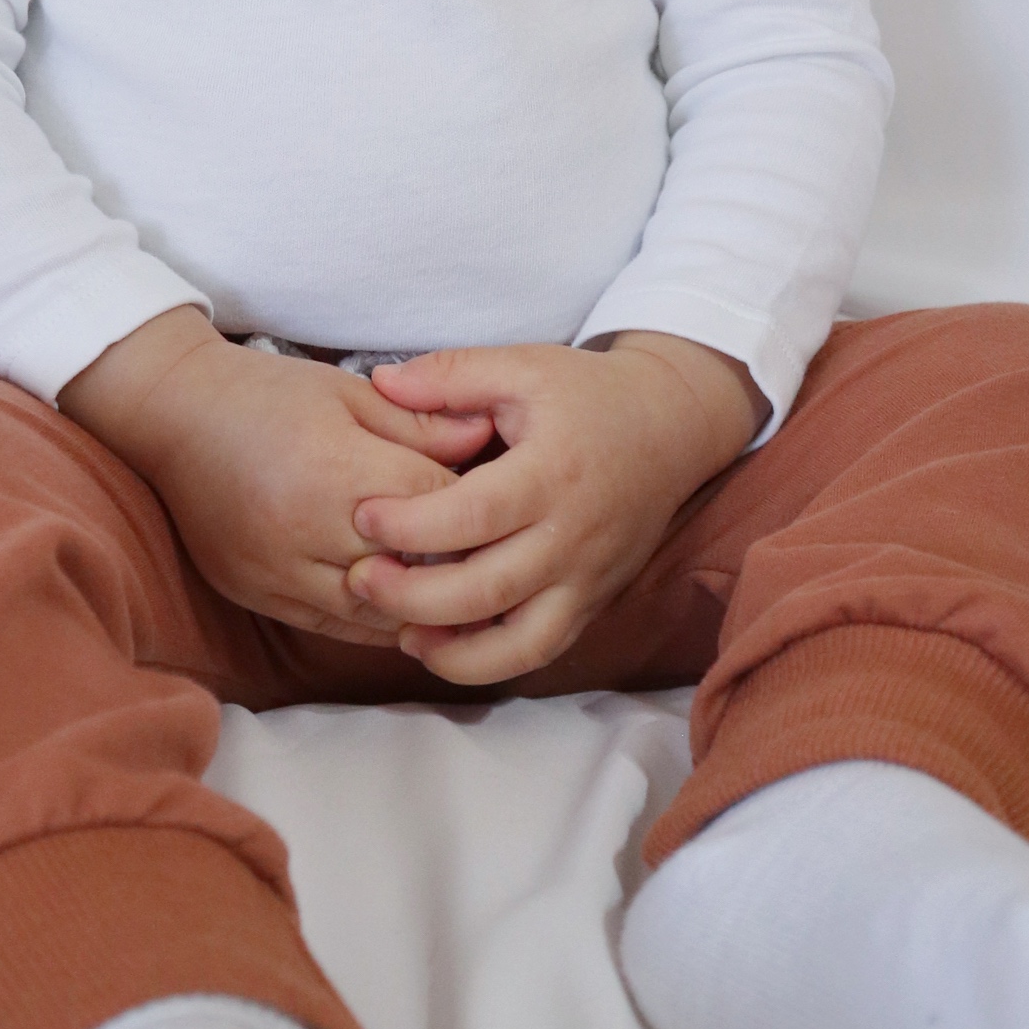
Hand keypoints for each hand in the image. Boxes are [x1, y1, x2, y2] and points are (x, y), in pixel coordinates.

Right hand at [58, 307, 496, 645]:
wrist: (174, 416)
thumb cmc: (268, 393)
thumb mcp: (349, 392)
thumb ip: (420, 423)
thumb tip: (487, 436)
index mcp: (332, 471)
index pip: (432, 507)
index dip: (474, 504)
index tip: (503, 497)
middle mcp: (304, 532)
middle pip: (412, 569)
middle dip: (456, 560)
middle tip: (498, 550)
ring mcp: (277, 572)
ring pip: (377, 613)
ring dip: (421, 603)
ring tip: (460, 585)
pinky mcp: (258, 595)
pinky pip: (335, 627)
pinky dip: (376, 619)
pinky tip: (405, 602)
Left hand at [342, 334, 766, 684]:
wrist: (670, 427)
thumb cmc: (587, 394)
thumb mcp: (523, 366)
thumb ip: (450, 375)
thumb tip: (379, 384)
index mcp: (553, 472)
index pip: (474, 514)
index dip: (412, 524)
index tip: (362, 517)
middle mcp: (573, 536)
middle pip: (487, 588)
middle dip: (413, 595)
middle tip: (358, 578)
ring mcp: (587, 578)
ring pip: (518, 643)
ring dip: (451, 650)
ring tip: (398, 630)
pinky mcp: (591, 603)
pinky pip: (539, 651)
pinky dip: (488, 662)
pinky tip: (439, 646)